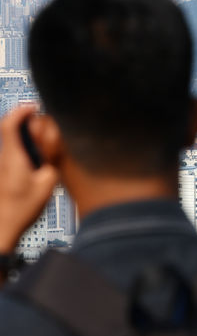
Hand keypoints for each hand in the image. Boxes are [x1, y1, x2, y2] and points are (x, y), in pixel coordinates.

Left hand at [0, 106, 58, 252]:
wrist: (3, 228)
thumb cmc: (24, 208)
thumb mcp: (48, 183)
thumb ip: (51, 161)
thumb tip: (53, 145)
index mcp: (13, 157)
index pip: (9, 125)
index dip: (21, 112)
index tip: (34, 108)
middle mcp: (3, 158)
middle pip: (7, 130)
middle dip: (22, 120)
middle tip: (39, 120)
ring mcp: (0, 166)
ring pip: (8, 141)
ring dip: (22, 135)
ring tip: (39, 139)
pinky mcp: (1, 174)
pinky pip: (9, 153)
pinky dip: (20, 148)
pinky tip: (33, 158)